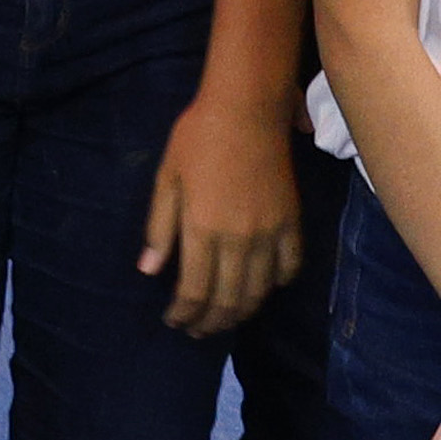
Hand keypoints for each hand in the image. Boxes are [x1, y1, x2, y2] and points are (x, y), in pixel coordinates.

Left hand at [143, 93, 306, 338]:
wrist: (247, 109)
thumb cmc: (197, 138)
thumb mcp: (167, 179)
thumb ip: (160, 227)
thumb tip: (148, 269)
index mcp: (202, 229)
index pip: (194, 290)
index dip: (183, 313)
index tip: (174, 322)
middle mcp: (239, 240)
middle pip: (228, 300)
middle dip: (210, 323)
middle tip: (197, 331)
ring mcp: (270, 234)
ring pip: (258, 291)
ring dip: (240, 313)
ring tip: (225, 320)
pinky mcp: (292, 223)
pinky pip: (289, 267)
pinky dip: (276, 285)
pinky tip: (262, 289)